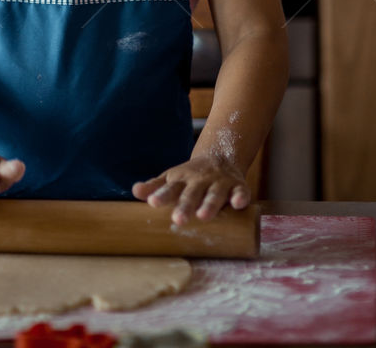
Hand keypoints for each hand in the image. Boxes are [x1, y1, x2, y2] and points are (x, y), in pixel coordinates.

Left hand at [132, 152, 250, 224]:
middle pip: (192, 193)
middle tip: (178, 219)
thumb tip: (135, 191)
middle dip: (185, 205)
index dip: (162, 195)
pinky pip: (240, 192)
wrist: (220, 156)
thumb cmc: (191, 176)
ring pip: (215, 194)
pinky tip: (238, 204)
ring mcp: (219, 183)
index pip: (170, 188)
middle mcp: (200, 180)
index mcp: (182, 180)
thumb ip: (156, 186)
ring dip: (210, 204)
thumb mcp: (172, 178)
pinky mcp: (238, 186)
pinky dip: (240, 197)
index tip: (152, 202)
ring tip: (203, 216)